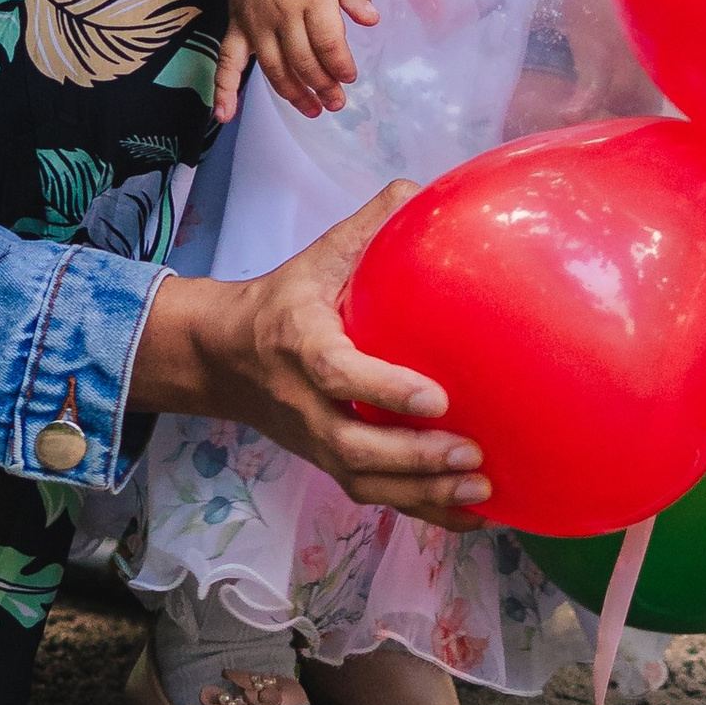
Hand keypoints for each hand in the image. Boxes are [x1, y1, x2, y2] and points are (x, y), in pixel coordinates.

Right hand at [132, 184, 489, 523]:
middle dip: (415, 459)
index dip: (385, 390)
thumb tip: (423, 189)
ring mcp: (314, 441)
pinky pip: (373, 497)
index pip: (339, 372)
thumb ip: (370, 225)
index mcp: (300, 343)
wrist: (223, 357)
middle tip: (474, 455)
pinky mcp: (328, 463)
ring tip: (482, 493)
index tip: (437, 397)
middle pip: (354, 447)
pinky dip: (422, 511)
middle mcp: (304, 402)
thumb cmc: (284, 301)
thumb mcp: (318, 256)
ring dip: (424, 494)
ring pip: (365, 482)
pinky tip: (471, 515)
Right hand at [214, 0, 378, 122]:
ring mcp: (255, 23)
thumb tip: (370, 20)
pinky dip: (223, 89)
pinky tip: (225, 114)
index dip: (340, 65)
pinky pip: (226, 62)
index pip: (327, 41)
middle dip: (323, 86)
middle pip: (302, 60)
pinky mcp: (236, 27)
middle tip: (337, 101)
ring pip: (274, 68)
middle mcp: (280, 13)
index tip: (350, 77)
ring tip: (313, 110)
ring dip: (293, 94)